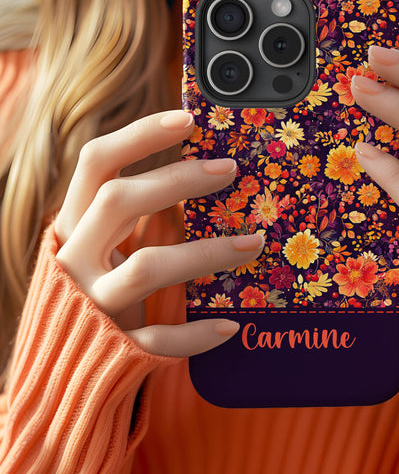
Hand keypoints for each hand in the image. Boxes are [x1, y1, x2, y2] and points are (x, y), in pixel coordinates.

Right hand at [55, 110, 263, 355]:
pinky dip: (195, 334)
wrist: (60, 365)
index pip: (96, 163)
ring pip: (146, 267)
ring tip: (255, 243)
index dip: (139, 136)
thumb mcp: (103, 242)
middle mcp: (74, 257)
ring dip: (206, 253)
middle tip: (230, 168)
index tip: (188, 118)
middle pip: (119, 201)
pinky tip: (230, 325)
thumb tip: (201, 171)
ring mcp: (91, 303)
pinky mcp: (111, 346)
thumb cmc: (96, 284)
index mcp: (73, 223)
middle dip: (176, 180)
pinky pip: (157, 339)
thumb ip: (135, 211)